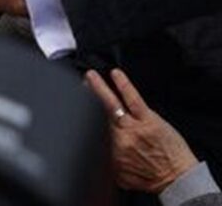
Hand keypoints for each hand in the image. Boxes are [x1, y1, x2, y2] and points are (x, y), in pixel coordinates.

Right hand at [85, 69, 198, 192]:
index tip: (75, 104)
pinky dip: (123, 85)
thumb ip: (106, 162)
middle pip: (96, 114)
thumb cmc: (152, 178)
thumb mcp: (121, 176)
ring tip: (90, 76)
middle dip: (86, 98)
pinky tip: (116, 74)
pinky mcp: (148, 119)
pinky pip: (132, 99)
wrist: (178, 178)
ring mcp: (133, 127)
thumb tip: (94, 152)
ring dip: (98, 88)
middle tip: (80, 85)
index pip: (91, 129)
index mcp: (110, 152)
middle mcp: (119, 139)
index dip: (81, 115)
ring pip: (110, 104)